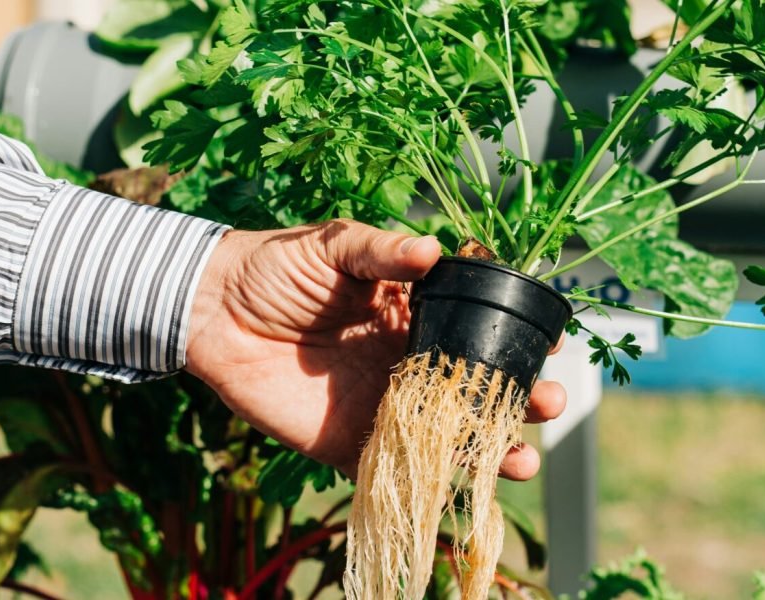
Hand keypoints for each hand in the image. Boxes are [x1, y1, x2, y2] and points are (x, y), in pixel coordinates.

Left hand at [184, 220, 566, 478]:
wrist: (212, 311)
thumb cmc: (275, 266)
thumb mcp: (334, 245)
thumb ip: (381, 251)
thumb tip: (434, 250)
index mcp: (414, 313)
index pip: (479, 329)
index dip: (518, 338)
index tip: (552, 344)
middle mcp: (408, 362)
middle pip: (476, 389)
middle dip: (519, 400)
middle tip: (548, 403)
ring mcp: (383, 405)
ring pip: (449, 435)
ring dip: (490, 450)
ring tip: (521, 458)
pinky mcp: (350, 443)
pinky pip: (397, 469)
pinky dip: (431, 484)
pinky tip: (464, 489)